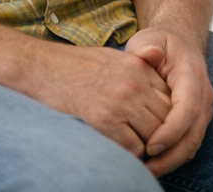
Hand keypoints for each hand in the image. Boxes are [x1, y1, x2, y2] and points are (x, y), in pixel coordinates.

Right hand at [18, 41, 172, 158]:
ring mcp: (122, 102)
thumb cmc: (74, 66)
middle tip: (153, 143)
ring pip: (154, 135)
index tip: (157, 125)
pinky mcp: (106, 120)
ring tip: (137, 148)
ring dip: (147, 145)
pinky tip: (120, 149)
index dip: (166, 115)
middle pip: (167, 117)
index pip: (170, 97)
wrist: (42, 67)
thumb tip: (152, 95)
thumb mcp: (113, 59)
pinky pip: (134, 147)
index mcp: (139, 67)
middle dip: (161, 133)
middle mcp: (136, 84)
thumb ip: (136, 73)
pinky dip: (130, 154)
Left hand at [125, 27, 212, 176]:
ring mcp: (203, 108)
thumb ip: (147, 44)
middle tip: (145, 168)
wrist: (179, 43)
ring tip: (146, 170)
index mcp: (192, 75)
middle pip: (194, 134)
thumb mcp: (149, 37)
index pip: (187, 108)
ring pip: (193, 143)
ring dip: (172, 161)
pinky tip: (154, 163)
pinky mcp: (198, 119)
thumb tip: (149, 53)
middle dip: (171, 156)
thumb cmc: (160, 43)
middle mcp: (203, 94)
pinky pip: (189, 142)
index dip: (171, 131)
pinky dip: (174, 156)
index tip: (150, 146)